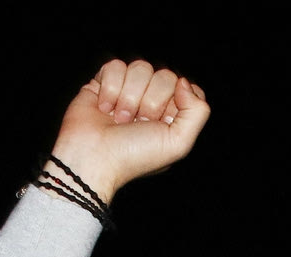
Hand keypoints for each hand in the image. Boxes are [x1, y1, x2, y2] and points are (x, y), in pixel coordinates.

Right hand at [45, 59, 210, 202]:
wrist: (93, 157)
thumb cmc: (135, 156)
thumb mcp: (179, 143)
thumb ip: (198, 112)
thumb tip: (184, 82)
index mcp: (172, 117)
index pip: (186, 88)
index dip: (176, 100)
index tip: (163, 120)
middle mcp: (151, 103)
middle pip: (165, 75)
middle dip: (150, 101)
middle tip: (137, 123)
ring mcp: (127, 92)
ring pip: (140, 67)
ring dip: (129, 97)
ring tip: (119, 119)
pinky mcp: (103, 83)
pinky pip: (116, 66)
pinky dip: (110, 88)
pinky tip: (104, 108)